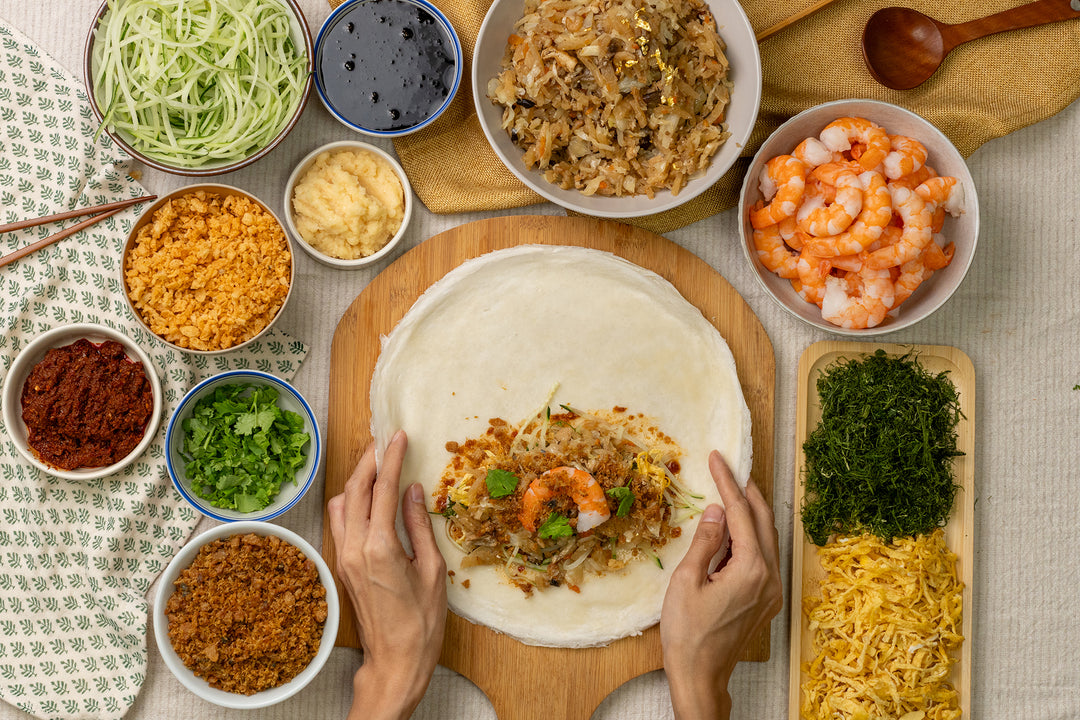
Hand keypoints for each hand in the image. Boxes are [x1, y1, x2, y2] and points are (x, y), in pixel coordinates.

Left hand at [327, 431, 446, 719]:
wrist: (395, 660)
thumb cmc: (421, 622)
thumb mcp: (432, 570)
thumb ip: (419, 526)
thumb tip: (413, 490)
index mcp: (380, 547)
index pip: (383, 489)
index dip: (391, 459)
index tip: (399, 437)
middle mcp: (354, 548)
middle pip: (354, 490)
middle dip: (368, 461)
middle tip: (383, 440)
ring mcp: (343, 557)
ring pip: (340, 504)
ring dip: (355, 479)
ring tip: (374, 463)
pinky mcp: (342, 566)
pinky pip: (338, 522)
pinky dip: (349, 501)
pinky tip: (365, 497)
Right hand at [660, 451, 782, 719]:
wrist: (701, 676)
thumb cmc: (687, 634)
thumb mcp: (687, 581)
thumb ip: (706, 541)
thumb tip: (718, 510)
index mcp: (751, 569)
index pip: (741, 513)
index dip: (728, 482)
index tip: (719, 458)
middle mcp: (770, 577)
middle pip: (763, 521)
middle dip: (748, 491)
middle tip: (732, 467)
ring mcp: (772, 591)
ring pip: (767, 538)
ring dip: (752, 512)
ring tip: (734, 490)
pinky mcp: (766, 600)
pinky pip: (764, 557)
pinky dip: (751, 535)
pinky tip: (735, 530)